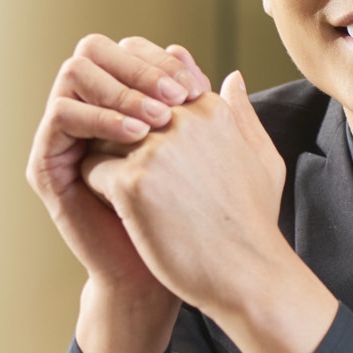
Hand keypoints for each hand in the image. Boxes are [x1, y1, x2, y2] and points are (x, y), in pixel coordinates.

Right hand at [27, 35, 210, 352]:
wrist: (167, 275)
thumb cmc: (196, 223)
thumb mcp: (219, 163)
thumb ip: (223, 119)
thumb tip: (232, 75)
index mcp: (124, 104)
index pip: (130, 50)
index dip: (161, 60)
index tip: (197, 87)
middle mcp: (90, 113)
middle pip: (95, 50)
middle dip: (137, 67)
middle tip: (175, 97)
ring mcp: (66, 137)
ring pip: (74, 73)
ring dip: (118, 88)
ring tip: (157, 120)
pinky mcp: (48, 165)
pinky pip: (61, 116)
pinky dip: (98, 116)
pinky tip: (136, 137)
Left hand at [80, 72, 336, 352]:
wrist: (248, 275)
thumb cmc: (254, 224)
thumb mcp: (261, 159)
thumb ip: (241, 114)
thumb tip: (230, 77)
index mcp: (210, 110)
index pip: (155, 88)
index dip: (144, 119)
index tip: (149, 150)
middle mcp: (183, 120)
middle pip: (123, 107)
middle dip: (118, 133)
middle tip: (128, 171)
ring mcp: (156, 149)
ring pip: (102, 134)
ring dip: (107, 159)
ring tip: (127, 194)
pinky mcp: (132, 182)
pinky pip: (91, 168)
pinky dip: (98, 189)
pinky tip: (122, 213)